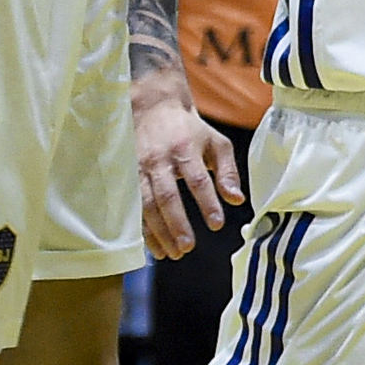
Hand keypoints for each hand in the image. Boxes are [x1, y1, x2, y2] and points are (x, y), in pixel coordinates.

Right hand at [134, 73, 244, 259]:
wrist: (153, 110)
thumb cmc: (190, 131)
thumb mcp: (215, 143)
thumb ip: (227, 171)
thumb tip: (237, 200)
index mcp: (185, 148)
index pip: (198, 179)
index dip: (207, 202)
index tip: (217, 224)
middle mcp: (159, 160)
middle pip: (167, 196)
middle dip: (177, 224)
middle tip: (188, 247)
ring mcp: (139, 170)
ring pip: (147, 206)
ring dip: (159, 232)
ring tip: (173, 254)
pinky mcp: (127, 179)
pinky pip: (133, 209)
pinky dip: (143, 231)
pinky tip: (154, 248)